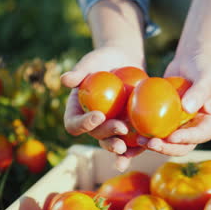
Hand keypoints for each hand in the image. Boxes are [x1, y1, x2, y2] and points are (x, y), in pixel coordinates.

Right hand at [62, 46, 145, 170]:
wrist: (123, 62)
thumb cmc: (102, 60)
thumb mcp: (91, 63)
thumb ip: (79, 72)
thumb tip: (65, 80)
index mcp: (77, 112)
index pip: (74, 125)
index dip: (84, 124)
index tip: (99, 115)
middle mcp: (92, 124)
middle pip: (96, 136)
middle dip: (108, 135)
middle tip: (121, 128)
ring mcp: (110, 127)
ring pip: (112, 143)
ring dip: (119, 148)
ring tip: (127, 148)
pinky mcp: (127, 128)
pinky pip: (131, 141)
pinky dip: (136, 147)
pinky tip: (145, 147)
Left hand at [138, 54, 210, 155]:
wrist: (191, 60)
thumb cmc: (203, 67)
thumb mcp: (204, 78)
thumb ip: (198, 93)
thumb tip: (187, 109)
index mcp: (210, 125)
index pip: (199, 136)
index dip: (185, 139)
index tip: (171, 137)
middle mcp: (195, 130)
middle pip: (181, 145)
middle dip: (166, 147)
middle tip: (151, 142)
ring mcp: (180, 127)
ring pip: (166, 142)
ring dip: (153, 145)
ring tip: (139, 141)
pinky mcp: (166, 122)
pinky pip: (156, 130)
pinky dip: (145, 134)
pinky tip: (131, 134)